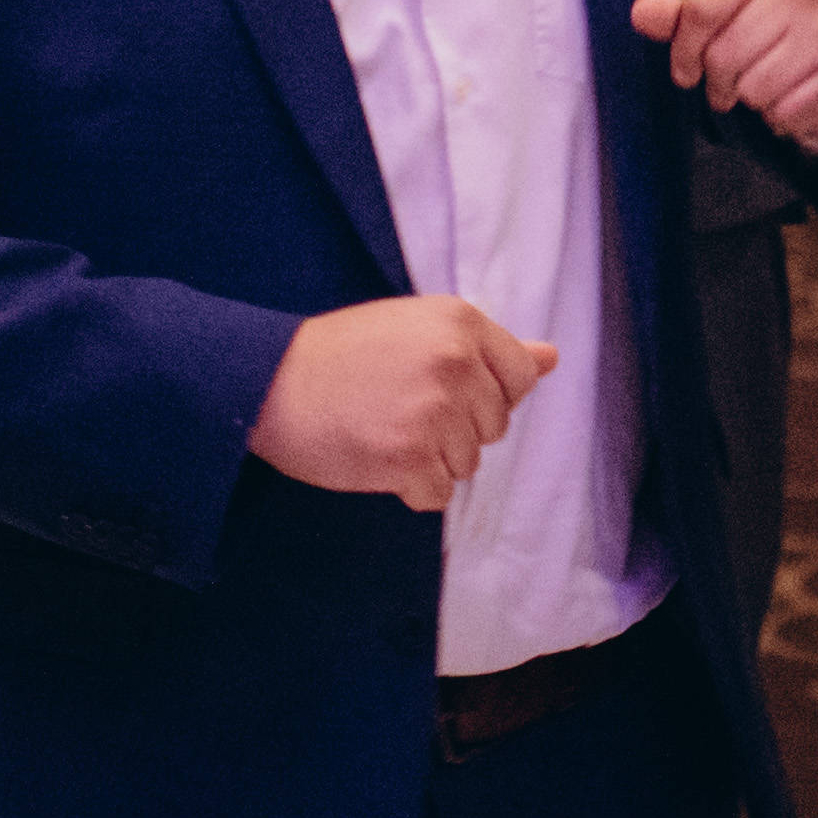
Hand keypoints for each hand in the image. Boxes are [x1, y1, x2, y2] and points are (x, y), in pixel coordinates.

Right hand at [247, 296, 556, 506]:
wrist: (266, 382)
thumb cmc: (341, 354)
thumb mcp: (418, 328)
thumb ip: (488, 347)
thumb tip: (550, 357)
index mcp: (460, 323)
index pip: (521, 376)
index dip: (487, 392)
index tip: (442, 388)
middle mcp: (454, 363)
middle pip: (495, 426)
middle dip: (455, 427)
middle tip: (398, 406)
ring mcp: (433, 412)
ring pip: (468, 463)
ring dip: (431, 458)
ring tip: (384, 428)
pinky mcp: (408, 457)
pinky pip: (437, 494)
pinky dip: (409, 487)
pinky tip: (375, 456)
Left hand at [630, 0, 817, 156]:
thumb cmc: (769, 33)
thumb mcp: (724, 13)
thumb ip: (681, 14)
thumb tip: (641, 12)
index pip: (701, 7)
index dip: (683, 47)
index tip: (685, 67)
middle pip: (724, 52)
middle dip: (716, 79)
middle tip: (725, 83)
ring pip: (753, 85)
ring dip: (749, 97)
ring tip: (759, 86)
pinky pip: (784, 108)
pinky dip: (778, 114)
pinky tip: (788, 97)